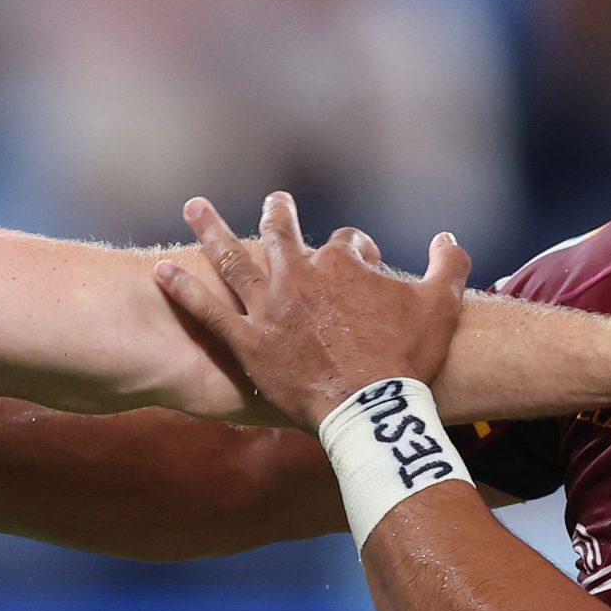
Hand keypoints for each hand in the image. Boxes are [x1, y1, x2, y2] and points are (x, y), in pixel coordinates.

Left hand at [155, 192, 468, 430]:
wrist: (371, 407)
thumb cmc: (407, 358)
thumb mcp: (442, 305)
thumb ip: (449, 265)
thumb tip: (448, 238)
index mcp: (342, 264)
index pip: (345, 242)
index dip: (357, 251)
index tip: (363, 262)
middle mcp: (298, 276)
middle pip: (281, 234)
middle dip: (276, 215)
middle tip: (273, 203)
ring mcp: (268, 308)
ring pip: (233, 259)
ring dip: (211, 230)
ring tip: (194, 208)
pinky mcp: (247, 342)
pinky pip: (207, 312)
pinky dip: (183, 289)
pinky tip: (161, 271)